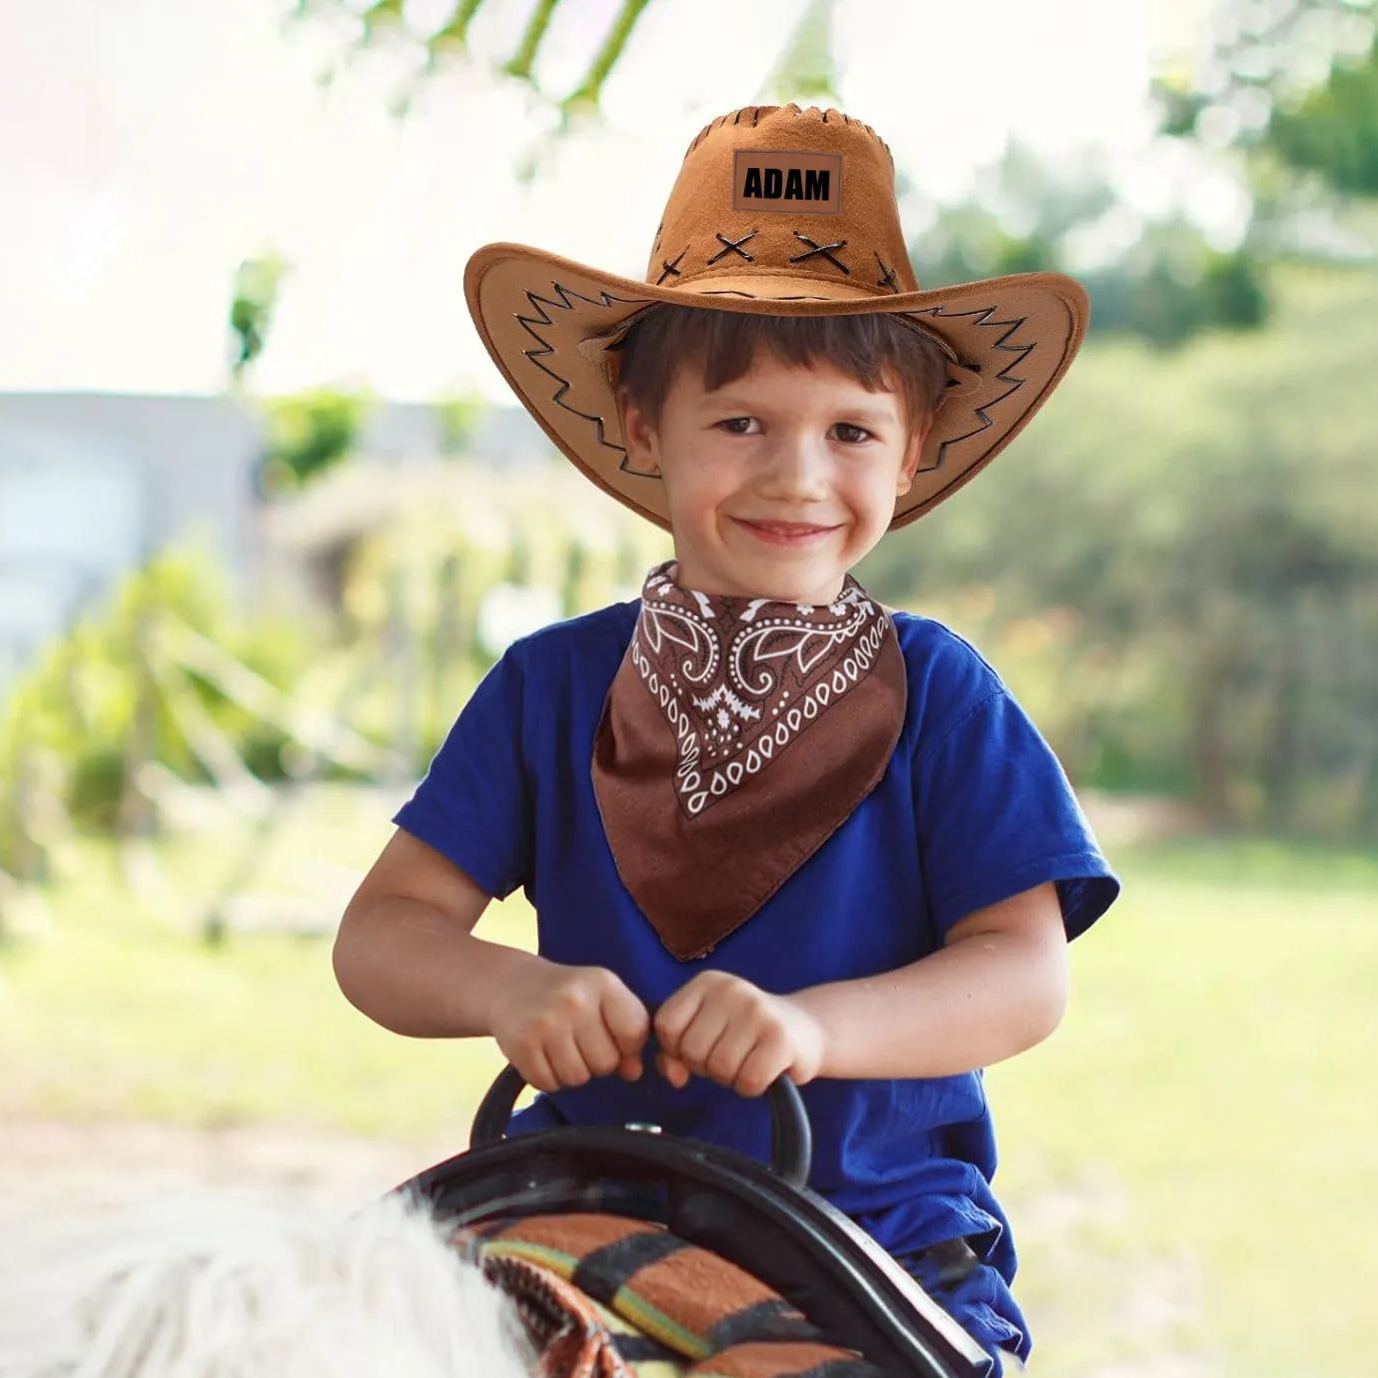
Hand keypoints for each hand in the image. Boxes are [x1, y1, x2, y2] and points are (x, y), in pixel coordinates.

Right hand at [488, 959, 649, 1092]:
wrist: (510, 984)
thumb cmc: (567, 995)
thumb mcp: (602, 1000)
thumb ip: (626, 1032)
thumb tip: (634, 1073)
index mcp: (602, 983)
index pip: (634, 1031)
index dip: (628, 1047)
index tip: (613, 1040)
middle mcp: (575, 1000)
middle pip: (606, 1062)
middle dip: (596, 1062)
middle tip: (579, 1042)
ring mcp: (545, 1022)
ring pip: (577, 1078)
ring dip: (571, 1072)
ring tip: (560, 1048)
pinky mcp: (521, 1043)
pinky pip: (548, 1084)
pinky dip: (547, 1078)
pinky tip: (542, 1055)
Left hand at [652, 971, 825, 1096]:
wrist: (804, 1031)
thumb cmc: (744, 1035)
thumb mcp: (705, 1031)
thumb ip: (674, 1052)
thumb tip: (674, 1076)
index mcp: (707, 982)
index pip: (666, 1024)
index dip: (676, 1048)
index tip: (702, 1046)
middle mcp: (731, 990)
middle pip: (691, 1050)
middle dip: (706, 1066)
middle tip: (730, 1055)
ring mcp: (757, 1011)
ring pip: (718, 1068)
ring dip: (730, 1078)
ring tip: (747, 1061)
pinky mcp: (780, 1038)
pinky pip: (747, 1081)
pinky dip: (751, 1087)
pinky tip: (764, 1071)